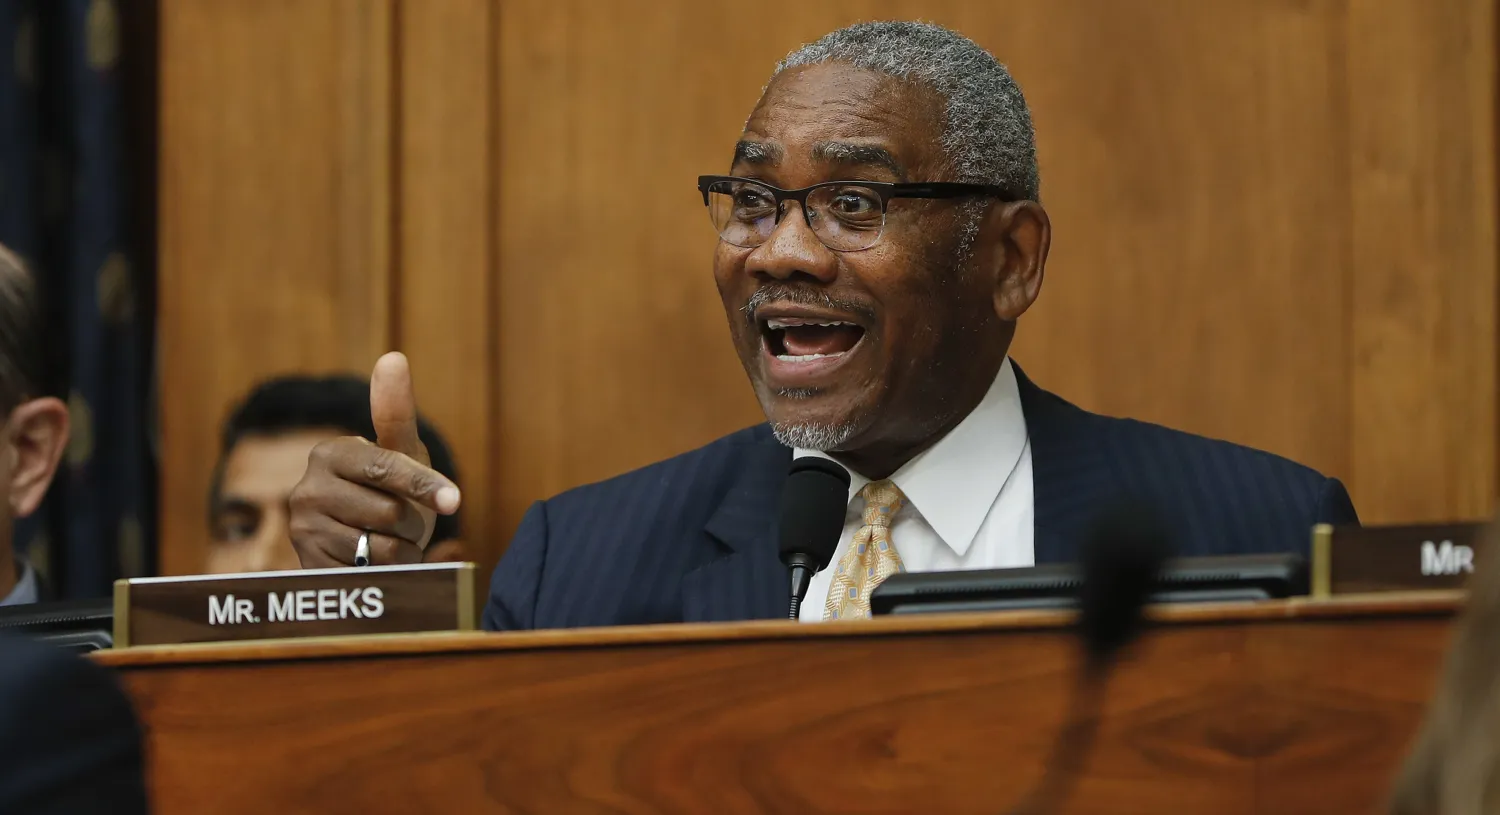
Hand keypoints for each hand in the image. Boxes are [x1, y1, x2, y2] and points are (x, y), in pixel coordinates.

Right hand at [288, 352, 460, 566]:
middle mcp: (306, 489)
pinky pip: (370, 573)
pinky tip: (373, 561)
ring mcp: (303, 530)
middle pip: (389, 512)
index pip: (386, 468)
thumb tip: (393, 357)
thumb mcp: (401, 454)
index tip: (454, 501)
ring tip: (387, 539)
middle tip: (401, 519)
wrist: (368, 547)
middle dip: (411, 522)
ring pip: (381, 547)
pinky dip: (385, 571)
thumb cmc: (392, 491)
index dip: (424, 486)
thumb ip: (396, 412)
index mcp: (330, 453)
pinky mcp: (309, 566)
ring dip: (400, 548)